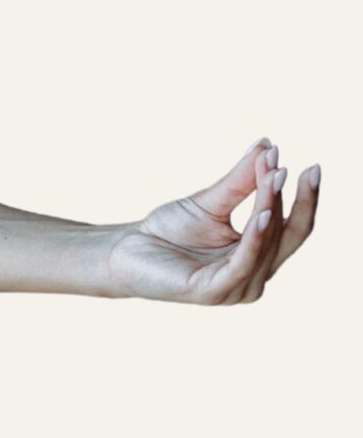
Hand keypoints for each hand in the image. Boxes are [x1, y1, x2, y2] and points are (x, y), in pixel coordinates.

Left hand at [105, 137, 320, 303]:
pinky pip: (243, 263)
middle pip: (288, 236)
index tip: (312, 165)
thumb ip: (241, 181)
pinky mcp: (215, 292)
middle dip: (294, 200)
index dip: (305, 199)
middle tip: (292, 166)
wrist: (123, 251)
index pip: (293, 227)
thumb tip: (267, 145)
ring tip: (274, 177)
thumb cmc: (167, 231)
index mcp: (259, 257)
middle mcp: (255, 276)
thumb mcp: (211, 202)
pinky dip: (256, 238)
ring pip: (267, 245)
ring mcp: (237, 288)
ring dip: (271, 208)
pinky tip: (263, 213)